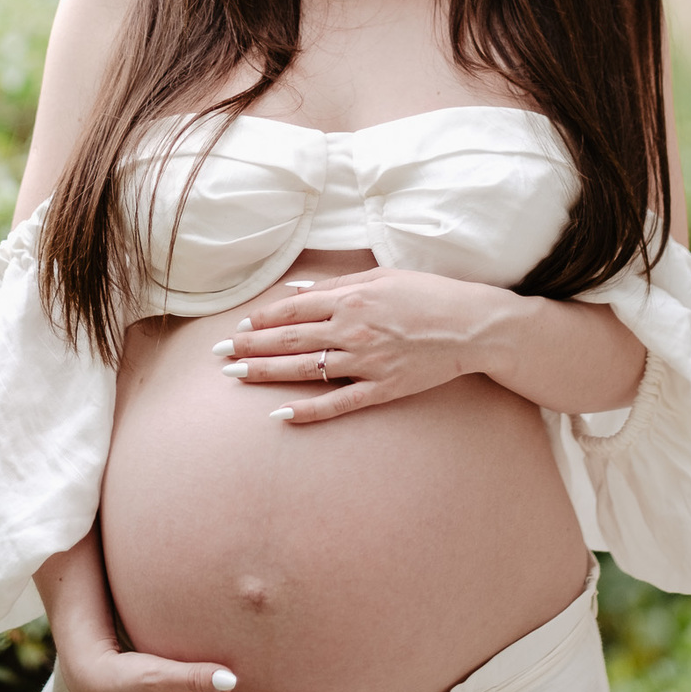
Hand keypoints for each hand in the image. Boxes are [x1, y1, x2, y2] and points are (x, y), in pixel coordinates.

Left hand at [215, 269, 507, 423]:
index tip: (238, 328)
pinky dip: (308, 411)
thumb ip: (336, 285)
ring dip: (266, 373)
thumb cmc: (428, 294)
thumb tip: (296, 291)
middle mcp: (352, 329)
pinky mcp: (382, 388)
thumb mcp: (381, 276)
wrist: (471, 325)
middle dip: (249, 347)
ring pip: (304, 369)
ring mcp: (365, 361)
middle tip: (219, 355)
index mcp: (351, 298)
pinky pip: (338, 403)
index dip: (261, 319)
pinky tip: (281, 416)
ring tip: (235, 377)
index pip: (292, 310)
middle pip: (289, 340)